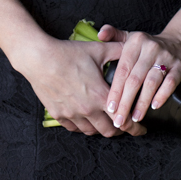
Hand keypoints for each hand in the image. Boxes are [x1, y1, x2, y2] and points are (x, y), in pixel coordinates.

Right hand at [16, 35, 146, 138]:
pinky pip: (75, 128)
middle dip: (120, 129)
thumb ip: (118, 50)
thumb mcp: (97, 50)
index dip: (135, 128)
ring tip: (106, 120)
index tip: (142, 130)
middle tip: (124, 123)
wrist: (39, 58)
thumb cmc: (68, 53)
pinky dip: (84, 127)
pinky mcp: (58, 114)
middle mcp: (87, 110)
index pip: (123, 120)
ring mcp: (71, 114)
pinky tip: (87, 119)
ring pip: (92, 132)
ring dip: (101, 128)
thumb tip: (133, 47)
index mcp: (100, 96)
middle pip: (109, 131)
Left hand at [97, 25, 180, 129]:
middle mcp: (150, 48)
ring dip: (142, 103)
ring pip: (151, 83)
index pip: (123, 69)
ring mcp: (166, 57)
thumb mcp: (132, 37)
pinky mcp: (180, 67)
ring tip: (135, 118)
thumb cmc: (149, 45)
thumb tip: (100, 34)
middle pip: (135, 79)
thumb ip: (114, 35)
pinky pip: (170, 83)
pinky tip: (154, 107)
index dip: (115, 90)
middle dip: (126, 102)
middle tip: (119, 120)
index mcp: (136, 42)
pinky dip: (162, 95)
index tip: (109, 108)